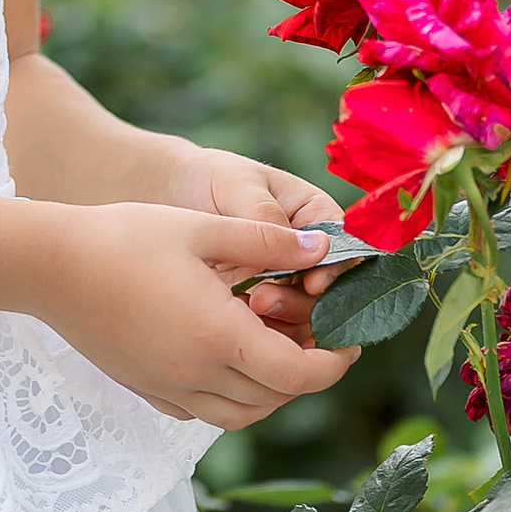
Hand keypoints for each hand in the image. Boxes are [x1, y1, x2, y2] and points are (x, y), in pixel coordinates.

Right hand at [25, 200, 354, 429]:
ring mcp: (167, 388)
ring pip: (241, 414)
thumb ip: (267, 241)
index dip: (333, 364)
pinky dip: (230, 397)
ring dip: (271, 392)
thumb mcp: (202, 227)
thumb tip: (324, 250)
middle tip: (318, 339)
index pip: (297, 374)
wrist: (46, 266)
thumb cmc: (123, 237)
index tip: (346, 340)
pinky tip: (227, 358)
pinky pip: (203, 412)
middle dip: (307, 376)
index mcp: (217, 335)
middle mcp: (195, 374)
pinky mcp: (145, 389)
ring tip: (277, 349)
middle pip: (274, 399)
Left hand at [159, 146, 352, 353]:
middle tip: (263, 300)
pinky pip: (275, 327)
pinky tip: (237, 327)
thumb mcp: (237, 185)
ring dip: (284, 320)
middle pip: (329, 290)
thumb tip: (310, 246)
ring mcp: (285, 280)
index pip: (343, 248)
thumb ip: (267, 214)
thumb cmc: (209, 178)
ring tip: (248, 307)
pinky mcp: (261, 303)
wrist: (167, 195)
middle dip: (303, 302)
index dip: (335, 271)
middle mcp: (307, 252)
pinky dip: (263, 332)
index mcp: (315, 215)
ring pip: (305, 314)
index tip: (312, 284)